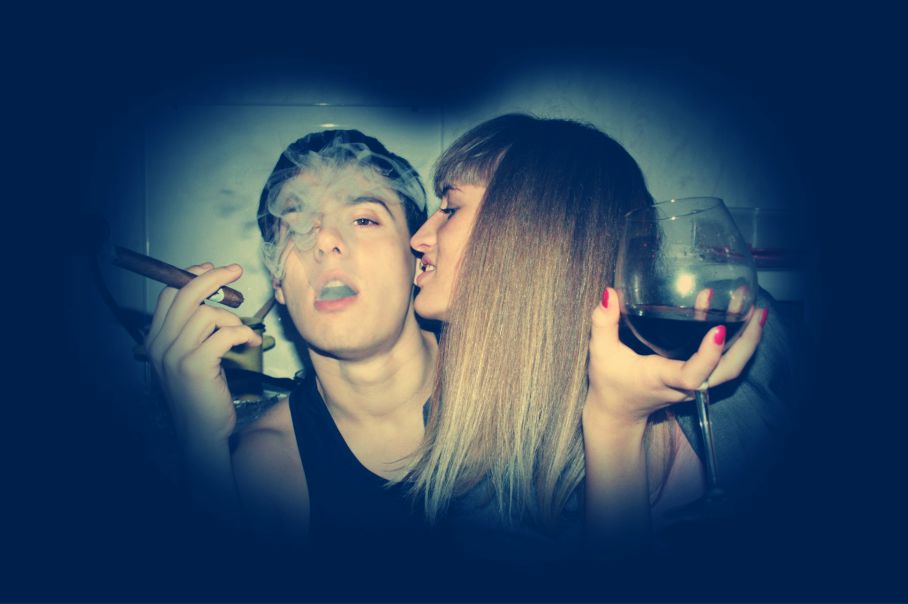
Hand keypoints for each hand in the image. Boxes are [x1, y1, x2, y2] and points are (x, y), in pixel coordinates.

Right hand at [145, 263, 261, 441]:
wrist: (201, 432)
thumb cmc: (203, 395)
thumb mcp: (193, 357)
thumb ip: (196, 331)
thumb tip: (215, 296)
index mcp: (156, 340)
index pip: (169, 294)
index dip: (191, 276)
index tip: (214, 270)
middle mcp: (160, 345)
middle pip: (185, 294)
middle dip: (213, 278)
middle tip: (235, 271)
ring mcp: (175, 355)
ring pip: (206, 313)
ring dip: (233, 319)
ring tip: (245, 335)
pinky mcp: (195, 366)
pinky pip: (224, 334)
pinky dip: (242, 334)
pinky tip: (250, 343)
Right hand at [585, 287, 766, 427]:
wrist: (617, 413)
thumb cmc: (609, 383)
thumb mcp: (601, 352)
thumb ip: (603, 323)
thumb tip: (610, 293)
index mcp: (662, 378)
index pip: (691, 374)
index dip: (708, 355)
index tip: (718, 329)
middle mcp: (684, 387)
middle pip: (726, 372)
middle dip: (746, 343)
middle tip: (757, 312)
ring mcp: (694, 387)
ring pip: (731, 370)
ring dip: (747, 343)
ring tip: (757, 312)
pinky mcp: (698, 382)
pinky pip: (724, 367)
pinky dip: (737, 346)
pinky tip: (740, 322)